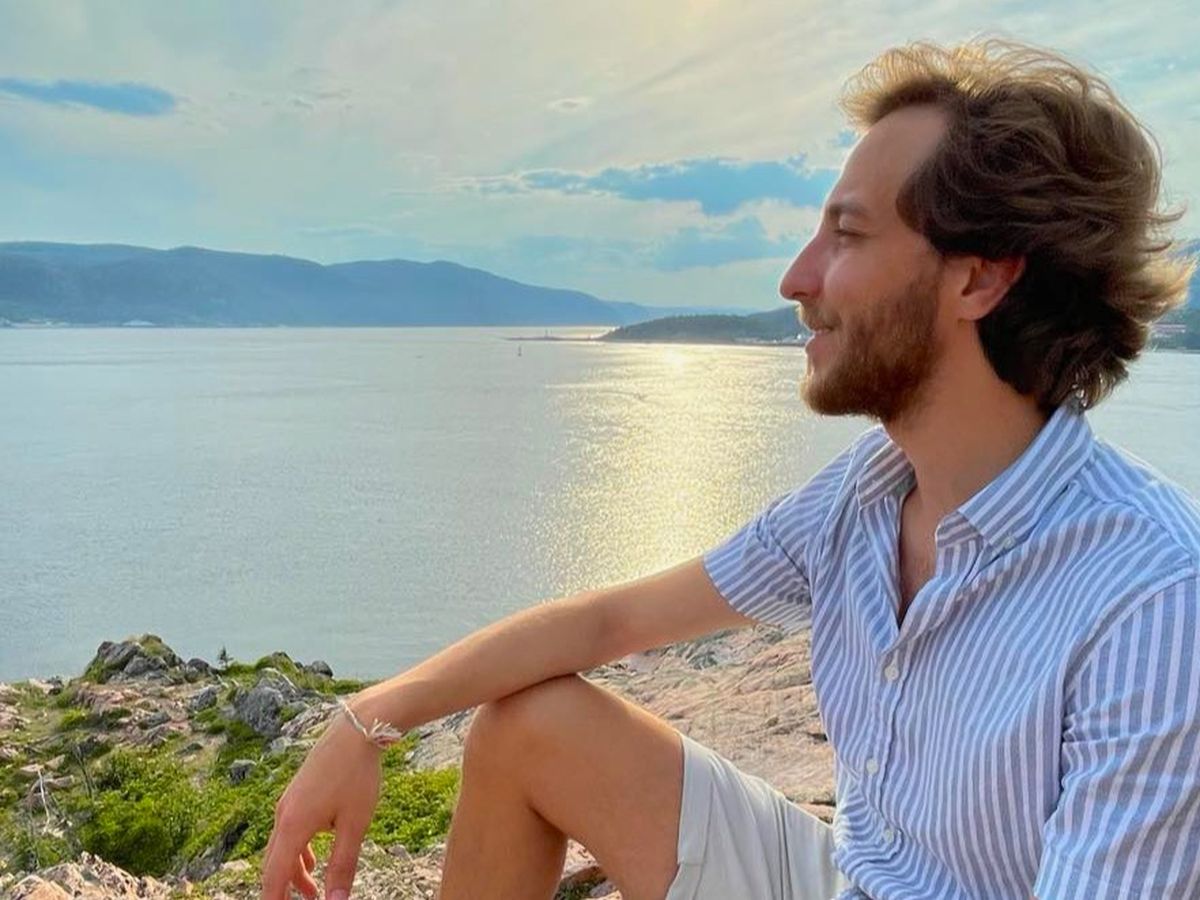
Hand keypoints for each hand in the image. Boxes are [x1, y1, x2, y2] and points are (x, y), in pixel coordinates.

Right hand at [260, 705, 383, 899]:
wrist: (357, 729)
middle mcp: (283, 815)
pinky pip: (290, 831)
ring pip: (283, 848)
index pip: (274, 878)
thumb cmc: (358, 775)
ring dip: (294, 872)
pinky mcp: (298, 794)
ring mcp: (289, 802)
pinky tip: (311, 861)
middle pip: (275, 865)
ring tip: (312, 893)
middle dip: (285, 890)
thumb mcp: (355, 824)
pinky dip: (298, 852)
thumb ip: (343, 865)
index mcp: (293, 826)